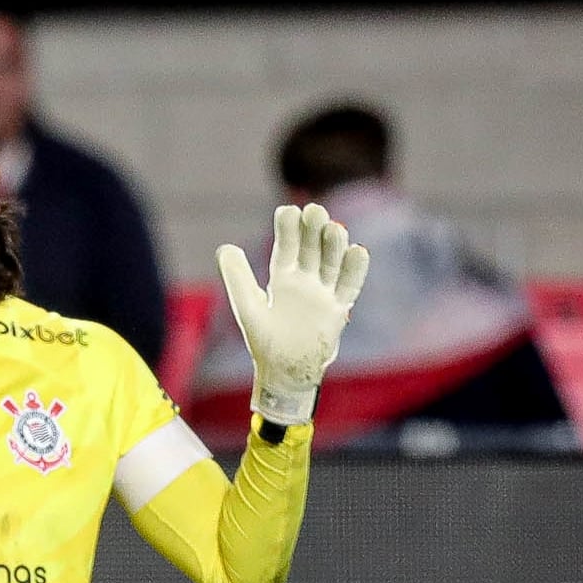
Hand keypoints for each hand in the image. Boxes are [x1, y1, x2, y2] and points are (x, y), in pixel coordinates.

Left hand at [216, 202, 368, 424]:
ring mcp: (323, 293)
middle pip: (312, 250)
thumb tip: (224, 248)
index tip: (288, 210)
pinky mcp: (338, 309)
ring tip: (334, 228)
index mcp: (282, 279)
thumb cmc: (264, 342)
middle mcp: (305, 282)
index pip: (286, 248)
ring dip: (335, 246)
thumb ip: (238, 278)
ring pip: (332, 264)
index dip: (288, 230)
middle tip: (314, 210)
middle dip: (313, 231)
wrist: (284, 372)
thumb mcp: (248, 307)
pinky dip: (355, 270)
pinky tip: (358, 251)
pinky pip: (349, 287)